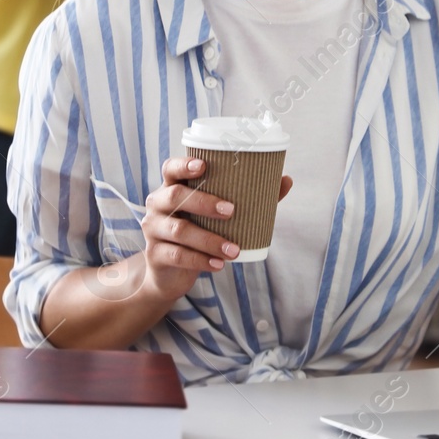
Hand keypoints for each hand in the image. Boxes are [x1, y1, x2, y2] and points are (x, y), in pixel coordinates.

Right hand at [137, 157, 291, 301]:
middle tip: (232, 211)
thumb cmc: (198, 232)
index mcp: (171, 188)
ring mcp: (152, 230)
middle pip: (175, 196)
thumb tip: (286, 180)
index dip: (184, 165)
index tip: (203, 166)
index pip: (170, 169)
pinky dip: (201, 260)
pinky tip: (219, 264)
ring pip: (179, 230)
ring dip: (210, 240)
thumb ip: (249, 198)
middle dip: (204, 202)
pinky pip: (178, 256)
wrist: (169, 273)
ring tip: (235, 250)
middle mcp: (157, 205)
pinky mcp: (154, 255)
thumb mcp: (216, 216)